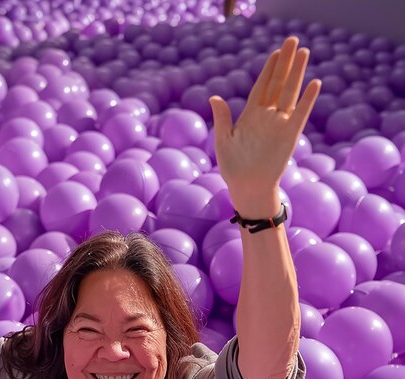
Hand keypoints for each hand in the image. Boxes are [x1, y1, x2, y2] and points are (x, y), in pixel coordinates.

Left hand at [210, 36, 320, 216]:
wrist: (247, 188)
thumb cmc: (233, 167)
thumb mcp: (223, 140)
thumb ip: (222, 118)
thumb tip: (213, 97)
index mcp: (250, 116)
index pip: (262, 87)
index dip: (269, 70)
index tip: (276, 53)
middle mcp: (267, 117)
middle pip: (278, 84)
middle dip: (285, 63)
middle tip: (293, 40)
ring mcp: (279, 125)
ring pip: (290, 93)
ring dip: (297, 73)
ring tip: (304, 52)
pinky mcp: (289, 136)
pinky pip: (300, 114)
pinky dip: (307, 100)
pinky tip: (314, 83)